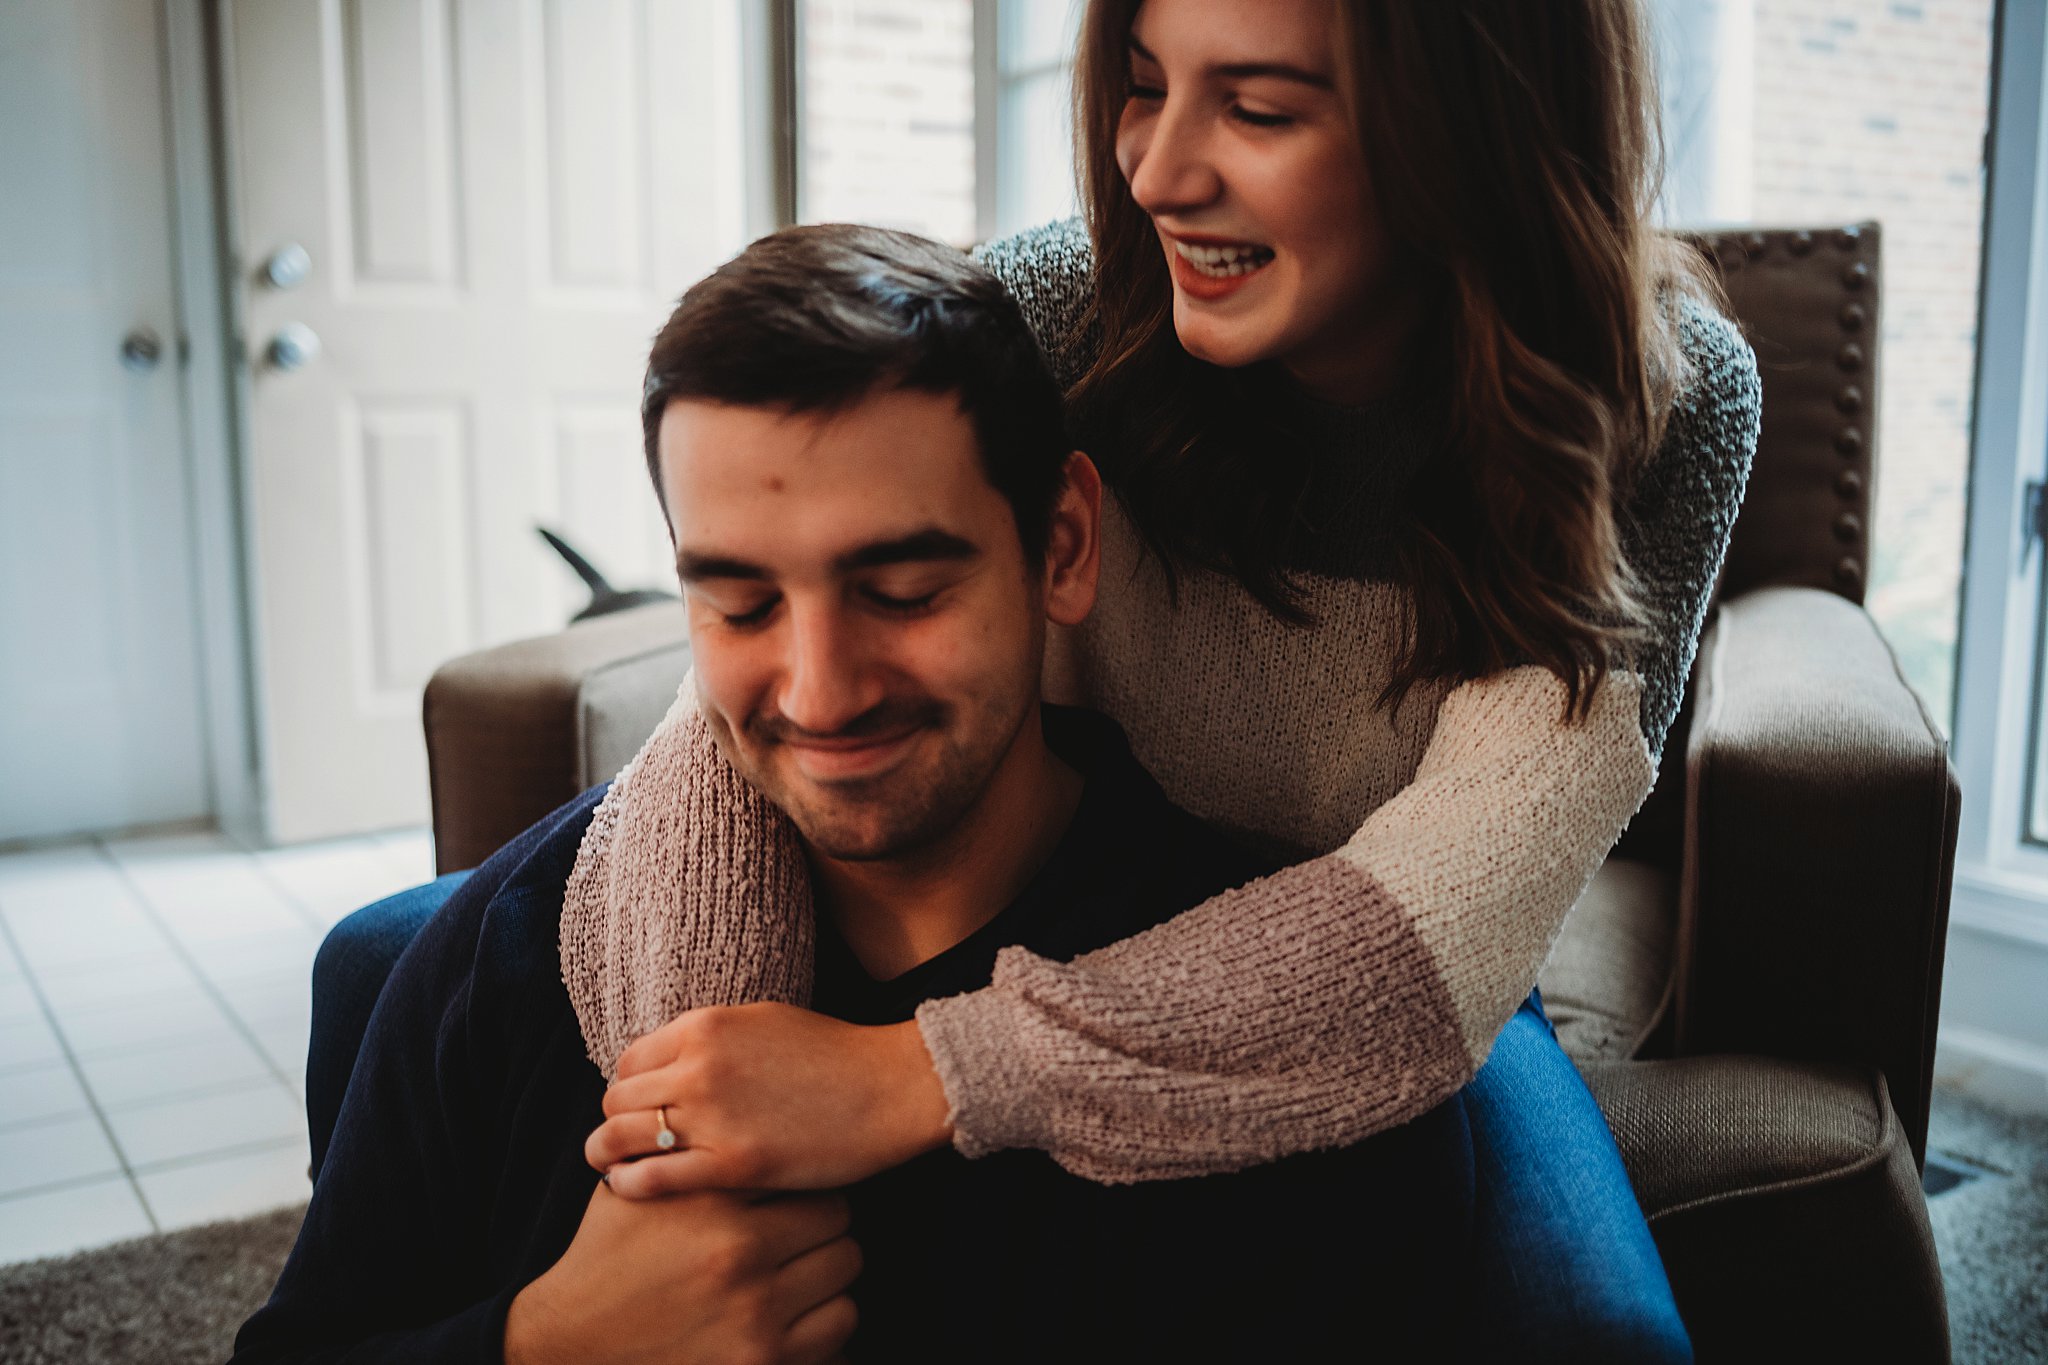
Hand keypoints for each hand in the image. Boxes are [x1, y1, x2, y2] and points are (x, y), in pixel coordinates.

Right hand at [503, 1181, 858, 1364]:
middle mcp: (738, 1254)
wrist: (570, 1339)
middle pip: (835, 1217)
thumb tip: (739, 1106)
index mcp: (710, 1202)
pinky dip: (828, 1315)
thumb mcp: (636, 1189)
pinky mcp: (763, 1360)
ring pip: (845, 1268)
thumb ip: (684, 1151)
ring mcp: (755, 1313)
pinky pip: (840, 1325)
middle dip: (821, 1220)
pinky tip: (803, 1308)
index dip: (801, 1176)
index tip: (792, 1186)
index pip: (800, 1170)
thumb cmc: (606, 1256)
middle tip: (803, 1226)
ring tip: (804, 1265)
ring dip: (829, 1265)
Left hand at [586, 1003, 951, 1197]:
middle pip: (617, 1099)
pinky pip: (650, 1178)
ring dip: (607, 1153)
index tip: (638, 1105)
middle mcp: (698, 1067)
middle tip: (625, 1139)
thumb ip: (710, 1038)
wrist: (890, 1088)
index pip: (628, 1060)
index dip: (628, 1086)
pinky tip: (630, 1188)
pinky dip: (629, 1184)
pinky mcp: (731, 1164)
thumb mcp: (762, 1020)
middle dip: (616, 1120)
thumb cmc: (834, 1054)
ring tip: (612, 1166)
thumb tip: (668, 1060)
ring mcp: (711, 1117)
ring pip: (621, 1138)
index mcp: (704, 1026)